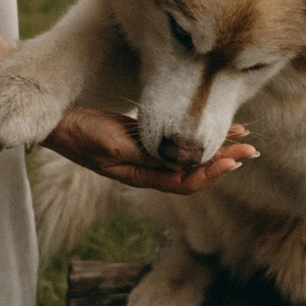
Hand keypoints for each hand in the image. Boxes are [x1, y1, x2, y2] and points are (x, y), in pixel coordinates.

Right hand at [47, 105, 256, 195]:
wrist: (53, 123)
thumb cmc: (79, 133)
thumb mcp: (113, 143)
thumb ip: (145, 154)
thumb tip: (180, 163)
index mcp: (139, 176)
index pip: (184, 182)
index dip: (210, 172)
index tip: (234, 159)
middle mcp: (143, 169)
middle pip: (190, 171)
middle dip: (222, 160)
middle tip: (252, 148)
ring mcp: (140, 155)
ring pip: (184, 157)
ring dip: (212, 148)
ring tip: (240, 137)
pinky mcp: (137, 139)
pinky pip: (172, 144)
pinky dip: (191, 137)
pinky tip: (205, 128)